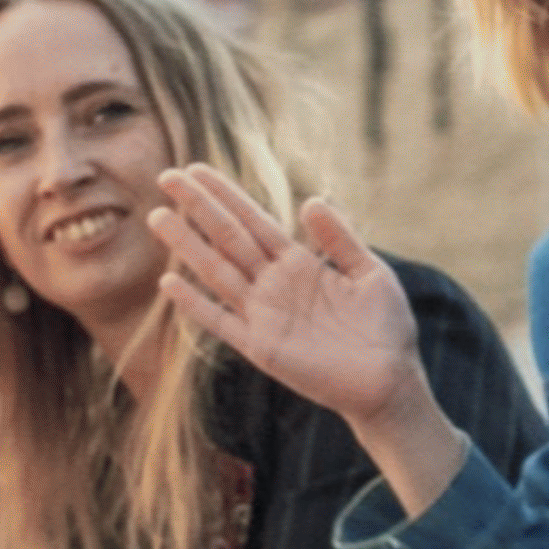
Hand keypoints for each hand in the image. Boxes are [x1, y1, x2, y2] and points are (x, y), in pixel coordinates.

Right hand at [152, 168, 466, 513]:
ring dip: (188, 246)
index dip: (225, 195)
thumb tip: (312, 200)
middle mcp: (274, 284)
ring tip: (159, 216)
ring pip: (217, 271)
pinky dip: (196, 304)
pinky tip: (170, 284)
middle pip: (228, 237)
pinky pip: (221, 322)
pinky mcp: (261, 347)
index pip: (253, 220)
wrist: (389, 380)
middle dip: (199, 207)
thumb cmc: (385, 328)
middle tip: (167, 175)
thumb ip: (340, 239)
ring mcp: (263, 314)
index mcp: (298, 263)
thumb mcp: (370, 273)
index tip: (195, 169)